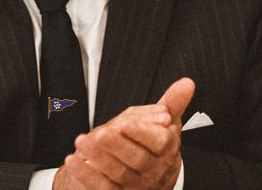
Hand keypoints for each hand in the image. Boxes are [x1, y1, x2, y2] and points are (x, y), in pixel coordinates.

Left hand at [61, 77, 194, 188]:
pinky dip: (87, 175)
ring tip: (82, 141)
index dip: (142, 132)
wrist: (148, 179)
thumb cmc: (155, 145)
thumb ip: (173, 102)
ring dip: (98, 158)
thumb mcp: (166, 122)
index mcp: (168, 150)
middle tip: (100, 132)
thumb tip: (187, 82)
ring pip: (118, 174)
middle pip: (137, 159)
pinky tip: (74, 160)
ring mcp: (138, 187)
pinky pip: (103, 189)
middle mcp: (155, 172)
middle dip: (117, 145)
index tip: (126, 123)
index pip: (159, 142)